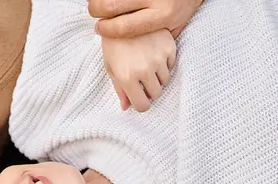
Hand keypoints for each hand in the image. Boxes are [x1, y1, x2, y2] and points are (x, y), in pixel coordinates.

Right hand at [89, 0, 203, 38]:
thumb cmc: (182, 9)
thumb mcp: (172, 31)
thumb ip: (153, 46)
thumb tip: (127, 82)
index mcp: (162, 16)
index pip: (125, 26)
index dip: (106, 29)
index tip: (98, 29)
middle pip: (113, 5)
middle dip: (97, 9)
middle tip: (95, 13)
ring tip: (99, 4)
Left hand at [102, 29, 175, 110]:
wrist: (122, 16)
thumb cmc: (112, 44)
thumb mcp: (111, 67)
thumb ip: (119, 88)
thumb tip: (126, 107)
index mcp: (127, 77)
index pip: (142, 105)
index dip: (140, 104)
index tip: (139, 98)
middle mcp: (144, 69)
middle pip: (156, 94)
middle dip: (149, 90)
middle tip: (141, 80)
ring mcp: (158, 57)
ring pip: (165, 80)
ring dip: (157, 77)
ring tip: (146, 65)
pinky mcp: (168, 46)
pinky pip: (171, 65)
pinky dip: (164, 63)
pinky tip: (153, 54)